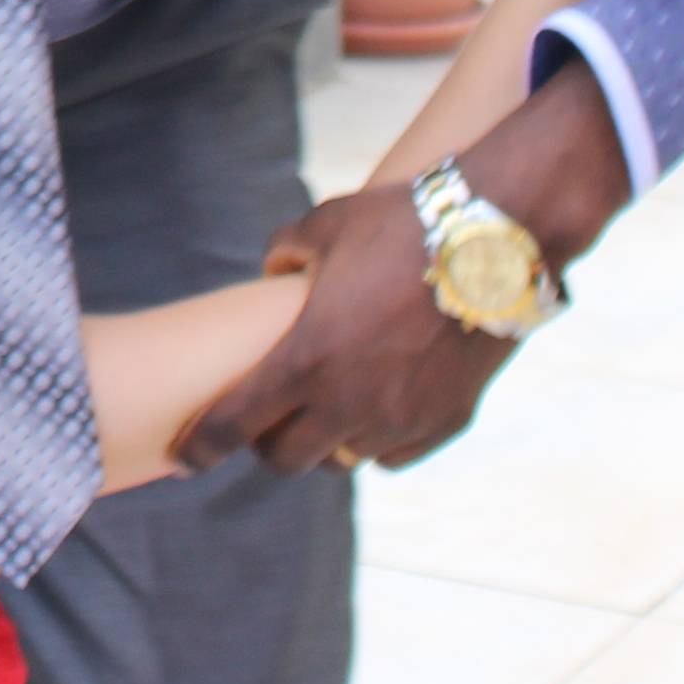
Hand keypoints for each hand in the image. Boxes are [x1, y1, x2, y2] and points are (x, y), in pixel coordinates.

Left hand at [181, 65, 626, 477]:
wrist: (497, 239)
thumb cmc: (402, 224)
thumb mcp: (326, 226)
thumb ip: (285, 254)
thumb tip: (274, 272)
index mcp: (307, 357)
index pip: (236, 422)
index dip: (204, 444)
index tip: (186, 456)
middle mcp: (350, 401)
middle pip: (286, 458)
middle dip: (266, 444)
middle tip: (265, 420)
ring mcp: (400, 418)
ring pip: (341, 459)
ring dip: (324, 442)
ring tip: (323, 411)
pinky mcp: (445, 423)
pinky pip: (392, 456)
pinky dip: (375, 441)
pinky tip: (373, 411)